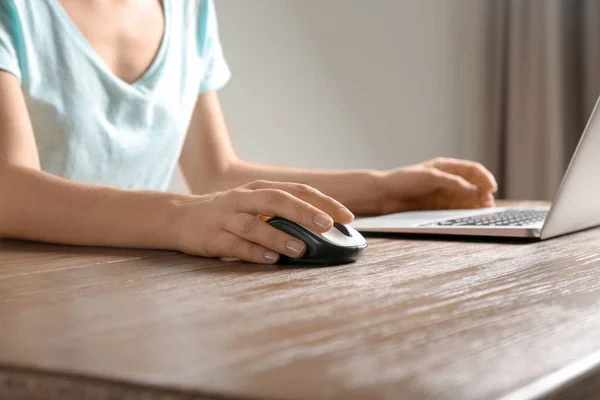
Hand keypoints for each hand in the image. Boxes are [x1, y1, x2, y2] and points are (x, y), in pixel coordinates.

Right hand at [173, 180, 354, 263]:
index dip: (323, 202)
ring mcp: (227, 218)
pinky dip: (254, 252)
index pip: (297, 190)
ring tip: (299, 249)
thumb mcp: (255, 203)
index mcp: (260, 189)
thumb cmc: (229, 213)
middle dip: (304, 212)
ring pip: (255, 225)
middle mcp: (244, 199)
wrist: (180, 217)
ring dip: (278, 237)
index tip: (347, 217)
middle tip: (327, 226)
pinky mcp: (213, 237)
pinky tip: (270, 261)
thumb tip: (323, 227)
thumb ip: (283, 211)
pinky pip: (236, 245)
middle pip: (277, 201)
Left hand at [374, 158, 497, 214]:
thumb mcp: (430, 177)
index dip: (484, 178)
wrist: (384, 194)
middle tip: (489, 205)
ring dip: (476, 205)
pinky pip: (456, 209)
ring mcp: (443, 194)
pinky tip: (471, 216)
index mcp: (446, 167)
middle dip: (483, 194)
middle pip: (472, 186)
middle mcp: (447, 179)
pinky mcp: (437, 207)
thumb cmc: (404, 180)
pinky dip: (465, 212)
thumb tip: (473, 189)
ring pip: (466, 199)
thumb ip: (452, 182)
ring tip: (484, 212)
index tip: (492, 188)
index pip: (472, 170)